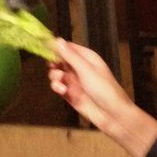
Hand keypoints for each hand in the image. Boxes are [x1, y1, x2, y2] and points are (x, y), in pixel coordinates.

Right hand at [48, 38, 156, 156]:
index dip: (56, 47)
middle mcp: (79, 68)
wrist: (113, 116)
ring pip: (56, 73)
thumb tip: (57, 40)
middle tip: (53, 66)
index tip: (44, 47)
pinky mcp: (70, 94)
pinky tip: (62, 91)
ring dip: (54, 76)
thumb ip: (70, 56)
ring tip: (60, 81)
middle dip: (53, 63)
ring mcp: (74, 81)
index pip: (67, 47)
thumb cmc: (104, 89)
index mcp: (86, 57)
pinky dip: (57, 87)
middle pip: (59, 60)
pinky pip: (58, 86)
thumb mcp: (86, 70)